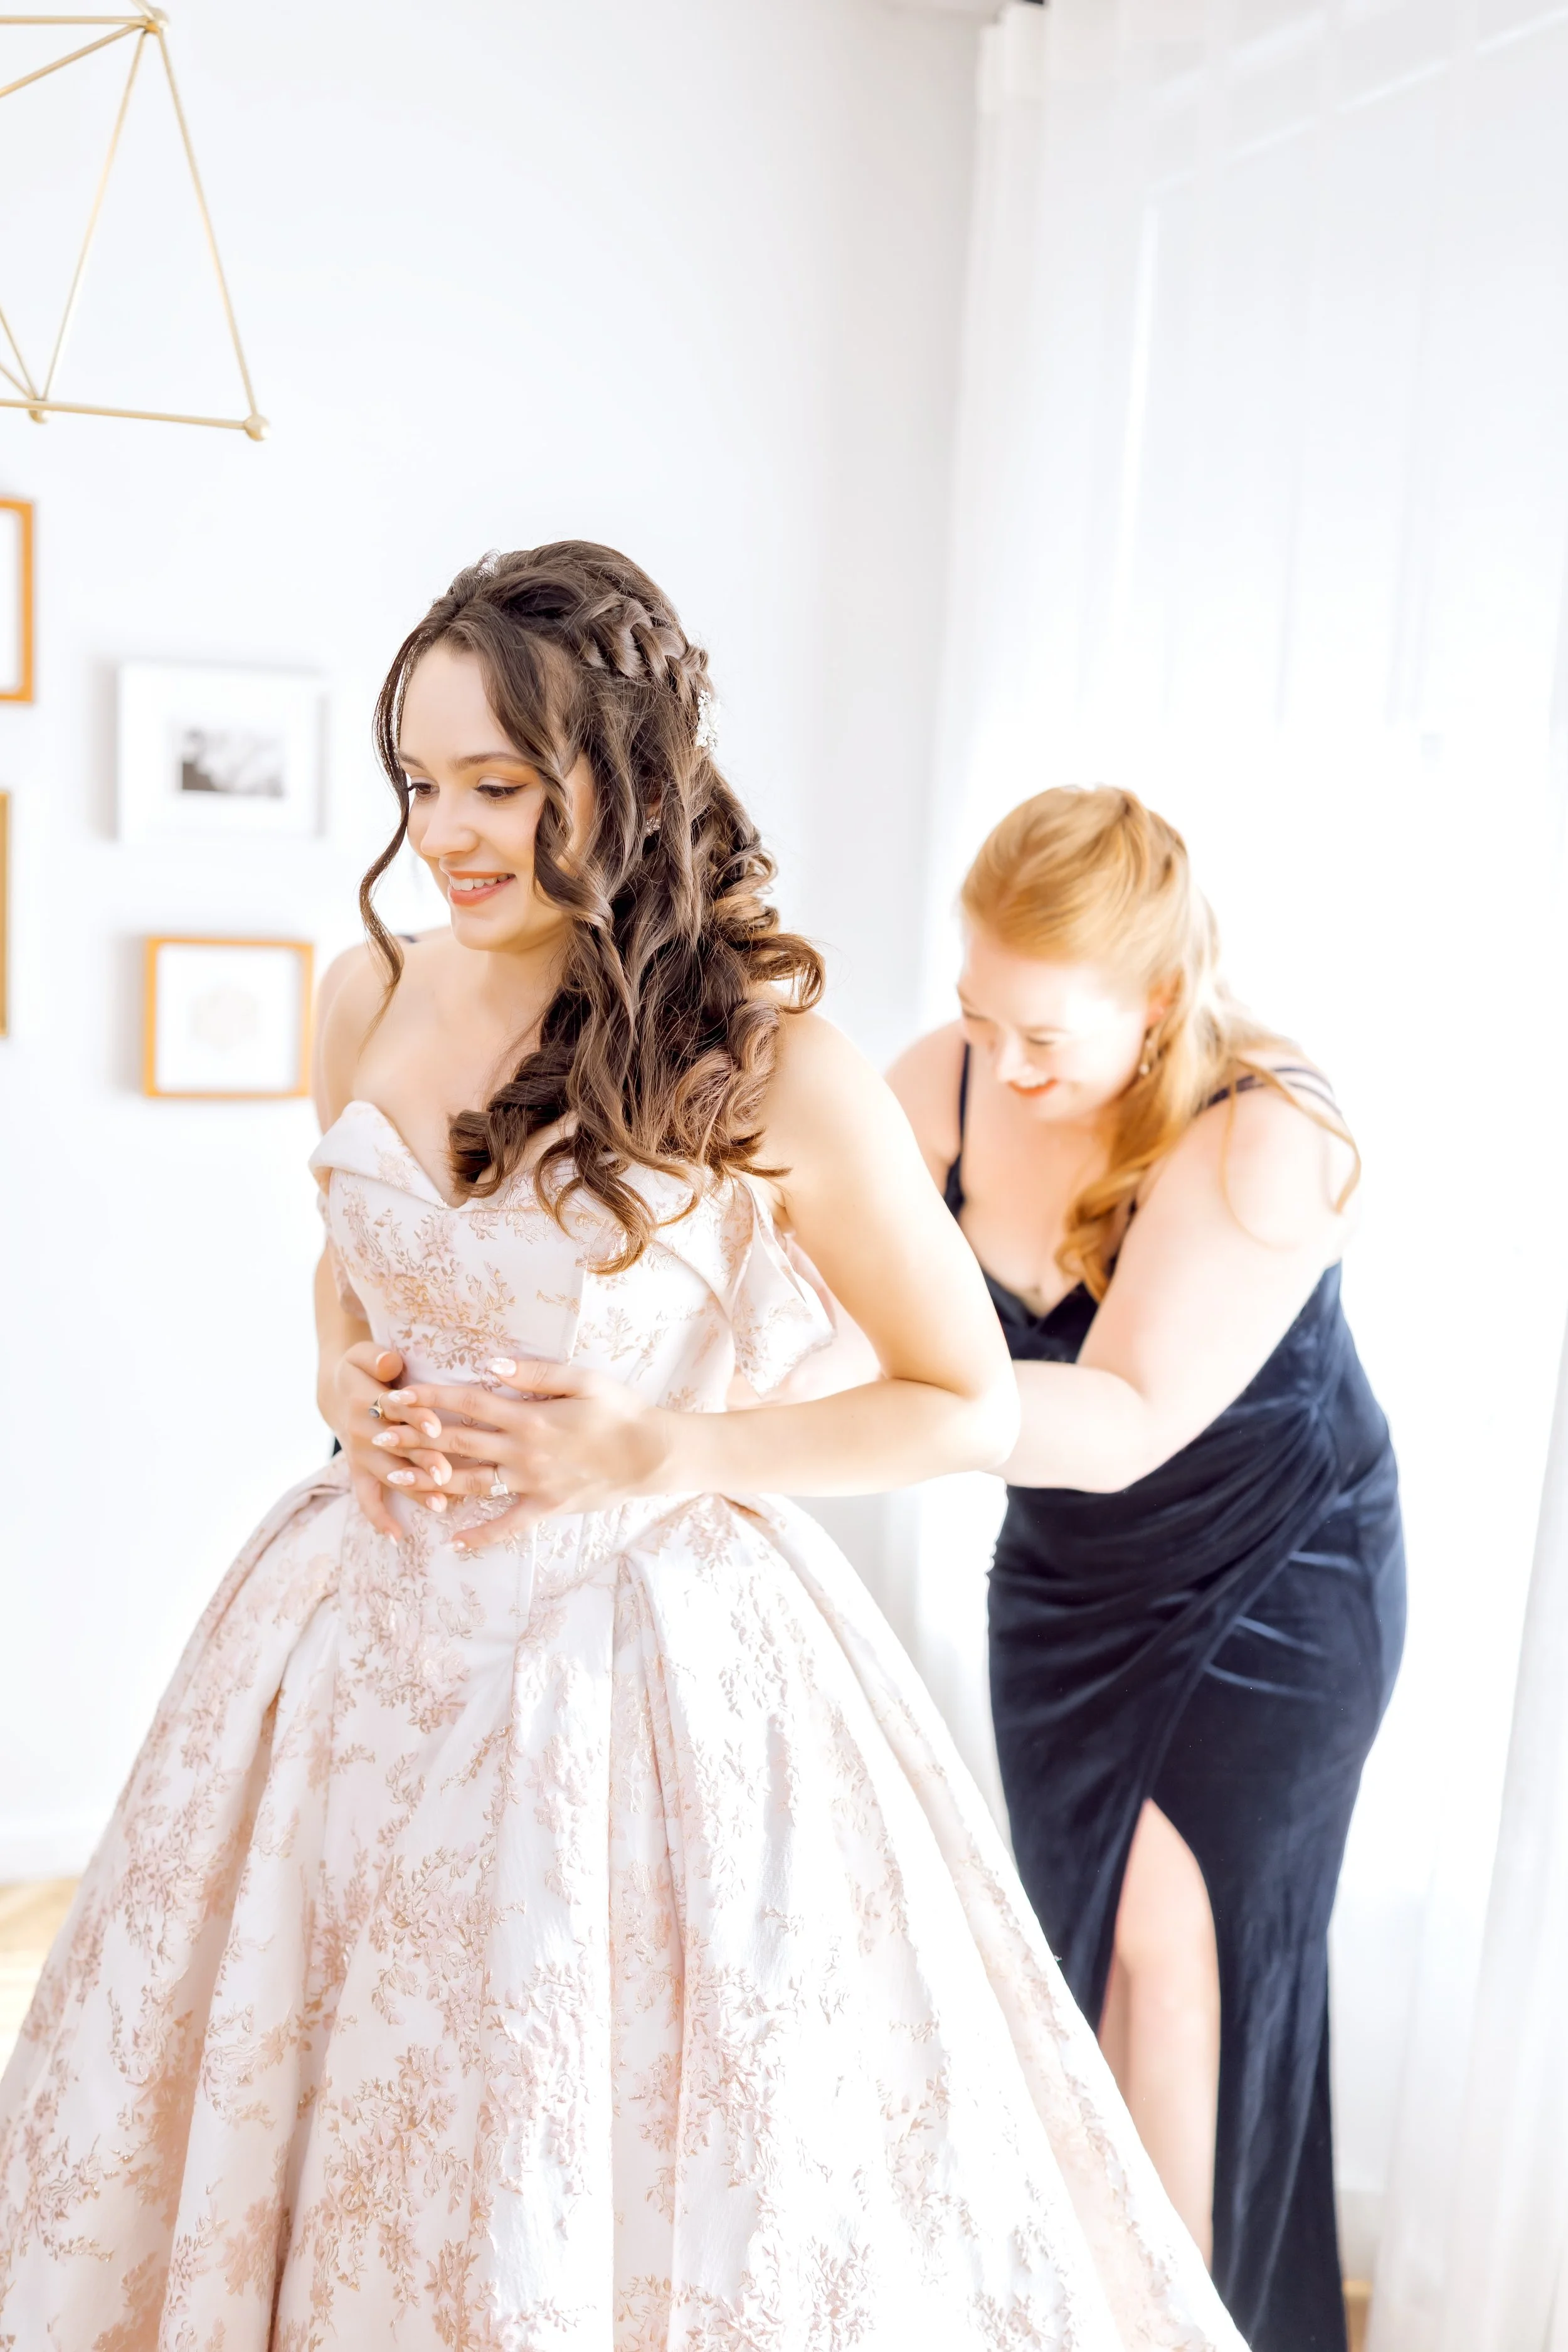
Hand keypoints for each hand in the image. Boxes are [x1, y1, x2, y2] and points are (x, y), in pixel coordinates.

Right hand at [324, 1339, 456, 1538]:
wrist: (336, 1392)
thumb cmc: (362, 1370)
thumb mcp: (363, 1354)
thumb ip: (377, 1358)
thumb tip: (390, 1364)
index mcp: (366, 1399)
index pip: (393, 1410)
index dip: (414, 1418)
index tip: (436, 1426)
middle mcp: (363, 1431)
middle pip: (396, 1448)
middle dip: (421, 1460)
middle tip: (446, 1473)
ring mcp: (361, 1455)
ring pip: (389, 1475)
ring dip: (413, 1490)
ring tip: (441, 1504)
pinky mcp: (361, 1471)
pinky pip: (366, 1498)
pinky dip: (378, 1518)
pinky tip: (397, 1537)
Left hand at [370, 1356, 672, 1553]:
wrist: (652, 1456)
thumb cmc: (620, 1410)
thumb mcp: (583, 1379)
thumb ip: (534, 1373)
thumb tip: (489, 1364)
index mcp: (529, 1417)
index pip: (468, 1404)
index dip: (430, 1398)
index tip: (397, 1394)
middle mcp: (523, 1452)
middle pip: (458, 1443)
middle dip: (414, 1437)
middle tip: (376, 1432)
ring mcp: (532, 1484)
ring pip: (472, 1483)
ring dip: (431, 1480)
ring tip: (395, 1478)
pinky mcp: (546, 1508)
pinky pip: (507, 1525)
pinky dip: (481, 1535)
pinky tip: (454, 1542)